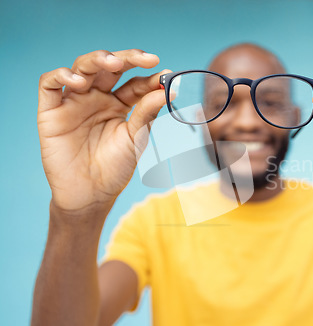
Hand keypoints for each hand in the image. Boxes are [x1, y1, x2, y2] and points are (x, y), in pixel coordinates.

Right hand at [38, 49, 168, 211]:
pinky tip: (79, 81)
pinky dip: (61, 75)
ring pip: (81, 68)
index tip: (166, 76)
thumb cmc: (115, 168)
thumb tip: (168, 90)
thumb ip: (148, 114)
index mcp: (118, 104)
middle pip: (109, 67)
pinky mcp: (51, 111)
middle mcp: (96, 98)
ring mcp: (73, 102)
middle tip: (146, 58)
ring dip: (96, 60)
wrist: (91, 195)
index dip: (149, 77)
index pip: (134, 83)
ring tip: (113, 63)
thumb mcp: (135, 139)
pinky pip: (49, 84)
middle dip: (127, 58)